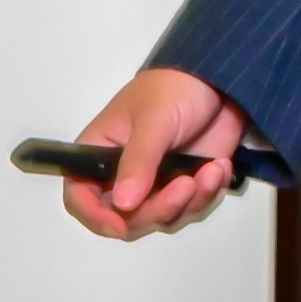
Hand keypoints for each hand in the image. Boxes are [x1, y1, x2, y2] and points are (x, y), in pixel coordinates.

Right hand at [61, 66, 247, 240]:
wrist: (219, 79)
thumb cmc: (174, 89)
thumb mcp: (154, 122)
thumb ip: (138, 162)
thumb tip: (122, 205)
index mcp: (99, 154)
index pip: (80, 197)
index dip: (96, 217)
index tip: (122, 222)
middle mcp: (122, 176)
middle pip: (127, 219)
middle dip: (159, 210)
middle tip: (187, 185)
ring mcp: (156, 184)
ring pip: (163, 219)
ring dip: (190, 202)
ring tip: (212, 169)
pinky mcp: (185, 185)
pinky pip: (192, 208)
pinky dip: (208, 194)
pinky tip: (219, 168)